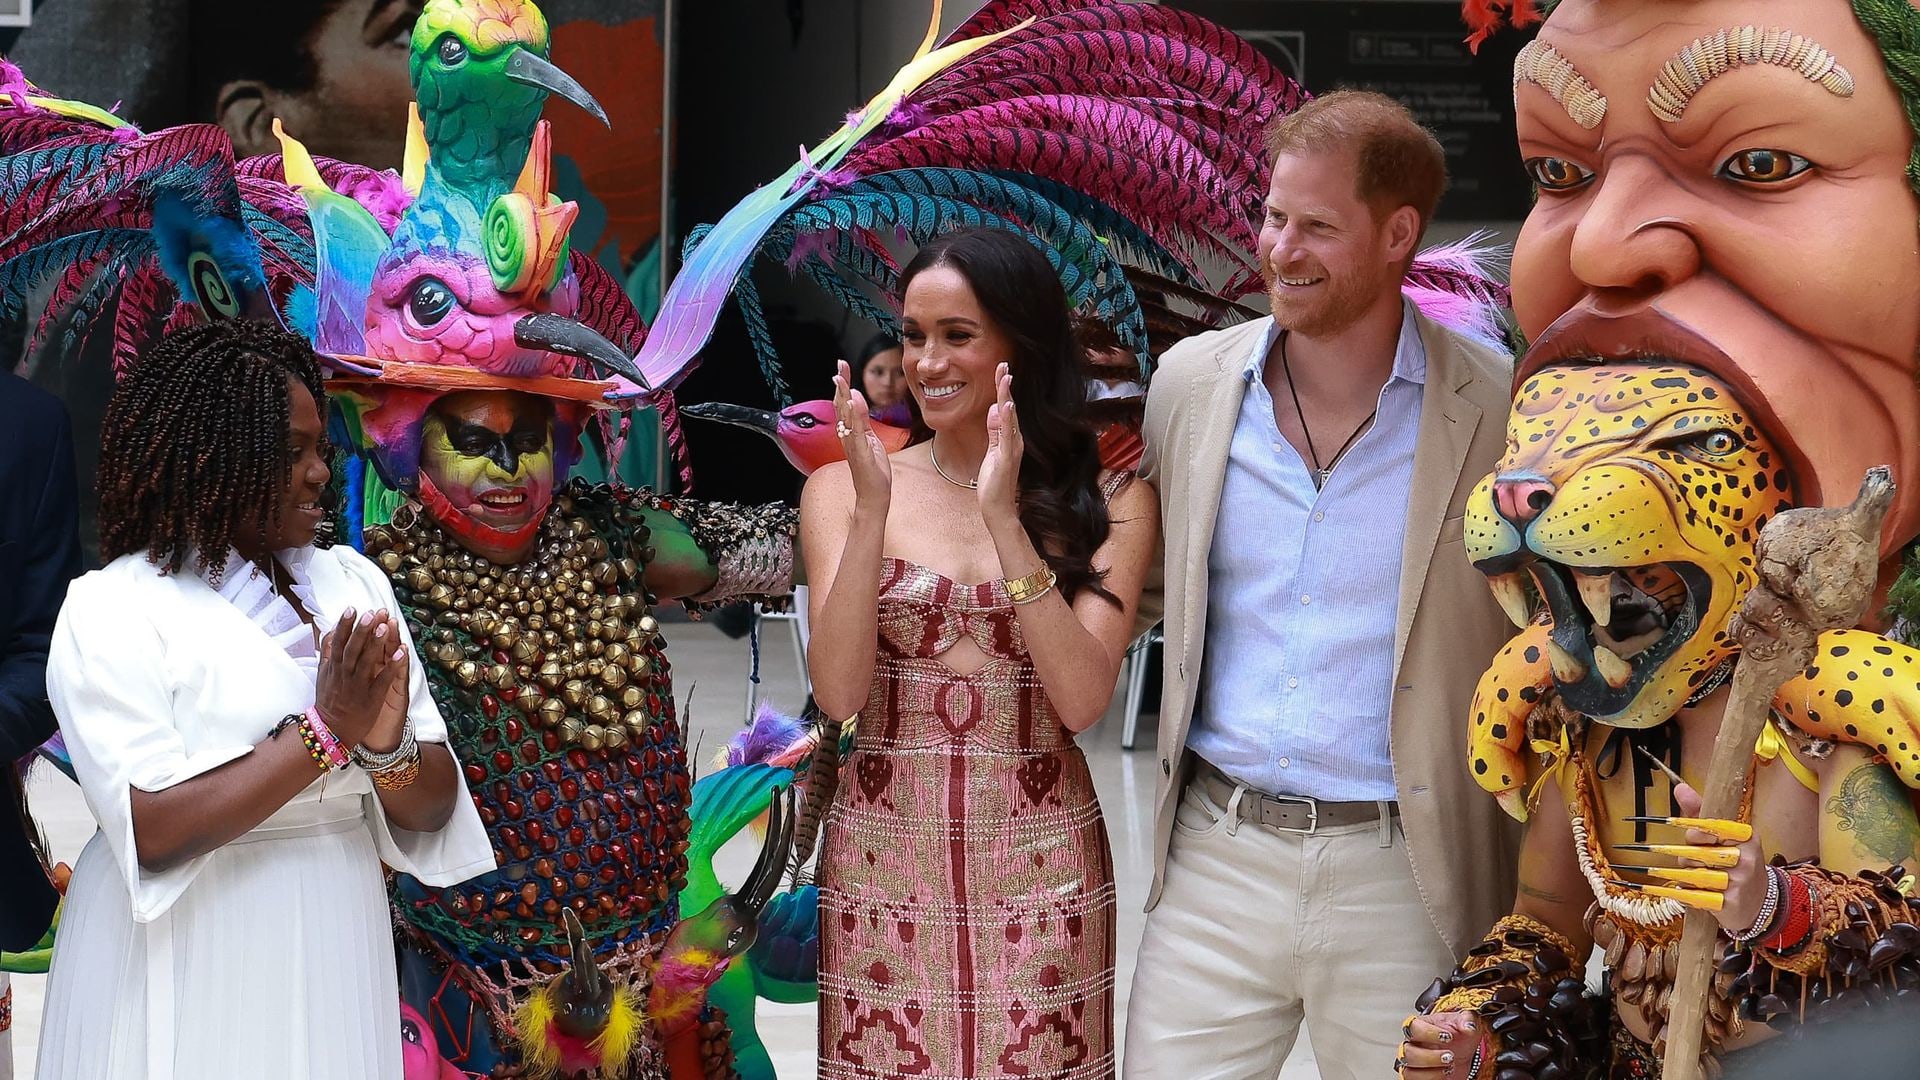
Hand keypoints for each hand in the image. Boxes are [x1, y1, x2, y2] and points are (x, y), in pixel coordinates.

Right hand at [314, 608, 406, 746]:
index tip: (352, 608)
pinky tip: (400, 653)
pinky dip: (391, 666)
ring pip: (366, 662)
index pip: (338, 643)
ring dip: (376, 644)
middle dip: (361, 630)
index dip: (345, 625)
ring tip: (385, 626)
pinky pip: (382, 680)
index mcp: (333, 668)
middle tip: (370, 612)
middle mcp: (344, 675)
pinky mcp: (371, 698)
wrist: (332, 732)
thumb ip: (327, 653)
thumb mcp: (323, 675)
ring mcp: (357, 686)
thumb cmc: (330, 701)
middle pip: (352, 649)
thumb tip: (330, 630)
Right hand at [833, 360, 890, 511]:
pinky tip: (852, 402)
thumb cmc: (872, 469)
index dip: (842, 384)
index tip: (841, 366)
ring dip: (842, 396)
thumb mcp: (869, 439)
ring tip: (841, 380)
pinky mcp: (860, 452)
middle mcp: (847, 436)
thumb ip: (862, 421)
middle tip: (840, 365)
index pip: (844, 403)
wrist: (873, 494)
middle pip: (841, 405)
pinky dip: (854, 416)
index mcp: (850, 431)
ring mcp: (852, 444)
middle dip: (840, 384)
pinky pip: (856, 432)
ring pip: (845, 416)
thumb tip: (857, 401)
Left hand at [977, 362, 1021, 531]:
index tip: (1001, 370)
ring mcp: (1012, 448)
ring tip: (1005, 377)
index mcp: (1010, 438)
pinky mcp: (1006, 458)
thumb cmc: (994, 483)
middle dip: (1006, 386)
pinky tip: (1006, 405)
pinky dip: (1008, 419)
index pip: (1006, 409)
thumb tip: (994, 410)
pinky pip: (1007, 435)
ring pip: (1010, 417)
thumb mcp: (992, 452)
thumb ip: (994, 432)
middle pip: (1010, 408)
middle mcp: (1015, 440)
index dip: (1003, 389)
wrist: (999, 508)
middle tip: (1003, 364)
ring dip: (1007, 396)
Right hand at [1398, 1012, 1486, 1078]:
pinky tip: (1446, 1076)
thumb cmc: (1458, 1035)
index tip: (1447, 1036)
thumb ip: (1466, 1021)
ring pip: (1409, 1072)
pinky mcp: (1421, 1078)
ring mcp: (1416, 1064)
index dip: (1427, 1032)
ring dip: (1430, 1073)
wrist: (1464, 1053)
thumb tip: (1467, 1026)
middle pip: (1407, 1052)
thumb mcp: (1465, 1023)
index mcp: (1420, 1028)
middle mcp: (1414, 1046)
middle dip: (1429, 1057)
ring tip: (1450, 1068)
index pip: (1412, 1027)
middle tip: (1450, 1056)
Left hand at [1657, 781, 1767, 931]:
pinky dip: (1690, 894)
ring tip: (1701, 879)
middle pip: (1695, 853)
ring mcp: (1740, 881)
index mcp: (1746, 836)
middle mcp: (1746, 857)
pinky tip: (1701, 893)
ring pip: (1692, 874)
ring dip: (1688, 878)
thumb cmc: (1736, 864)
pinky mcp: (1730, 902)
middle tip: (1698, 863)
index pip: (1708, 828)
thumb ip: (1700, 812)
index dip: (1694, 835)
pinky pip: (1694, 895)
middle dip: (1688, 859)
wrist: (1761, 902)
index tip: (1693, 839)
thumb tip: (1680, 787)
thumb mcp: (1724, 836)